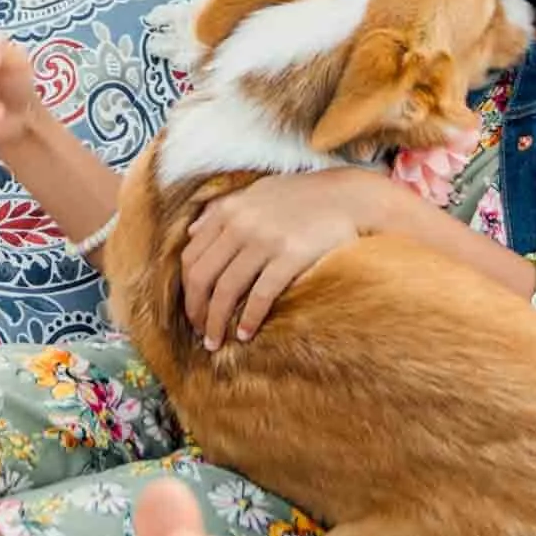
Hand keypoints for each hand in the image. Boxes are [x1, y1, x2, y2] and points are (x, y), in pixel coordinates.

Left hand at [182, 170, 379, 349]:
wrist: (349, 198)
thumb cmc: (302, 198)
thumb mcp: (257, 193)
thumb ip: (222, 210)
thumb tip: (191, 234)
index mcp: (229, 211)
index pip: (191, 257)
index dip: (186, 290)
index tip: (192, 310)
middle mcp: (241, 224)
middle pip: (203, 276)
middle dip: (196, 310)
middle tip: (200, 332)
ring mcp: (266, 240)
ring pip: (226, 290)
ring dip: (216, 322)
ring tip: (216, 342)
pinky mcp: (291, 256)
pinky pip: (261, 295)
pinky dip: (249, 319)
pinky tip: (245, 333)